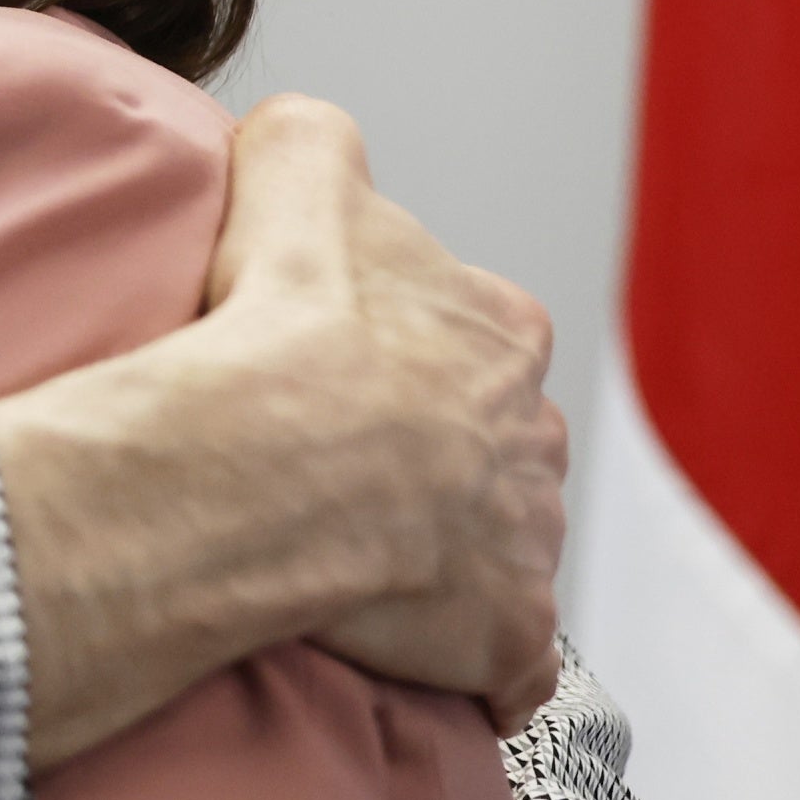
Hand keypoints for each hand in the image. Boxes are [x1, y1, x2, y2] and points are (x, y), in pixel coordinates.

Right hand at [215, 97, 566, 720]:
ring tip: (349, 563)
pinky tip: (415, 657)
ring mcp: (528, 539)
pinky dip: (474, 666)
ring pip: (500, 545)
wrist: (267, 467)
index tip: (332, 372)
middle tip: (333, 472)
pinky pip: (507, 662)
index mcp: (497, 328)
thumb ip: (311, 141)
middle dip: (433, 457)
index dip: (398, 351)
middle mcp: (532, 430)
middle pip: (490, 440)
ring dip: (445, 556)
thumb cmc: (279, 324)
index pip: (469, 332)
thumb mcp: (291, 171)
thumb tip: (305, 134)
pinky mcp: (507, 636)